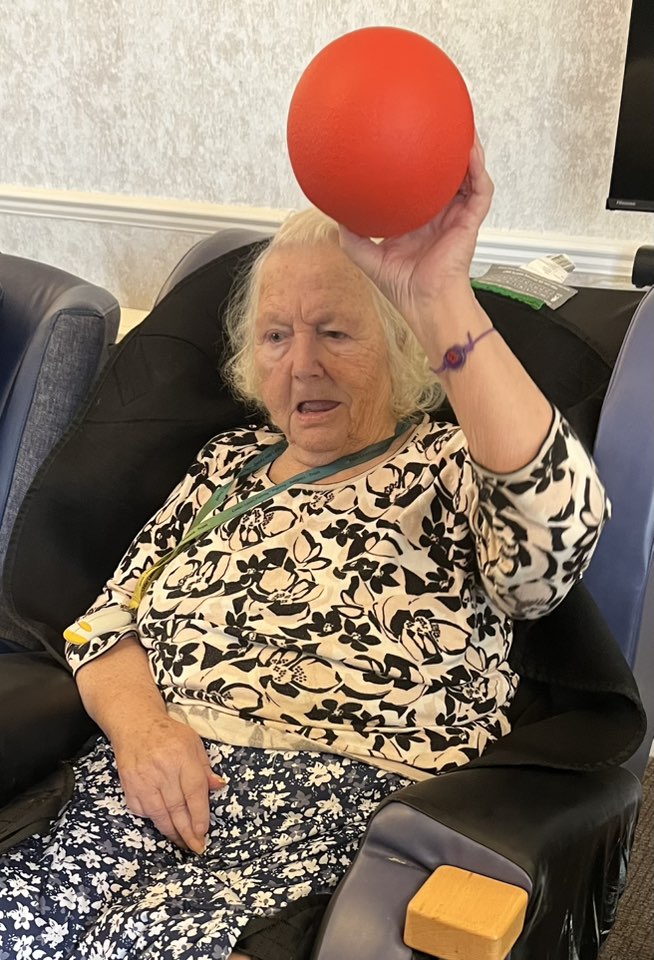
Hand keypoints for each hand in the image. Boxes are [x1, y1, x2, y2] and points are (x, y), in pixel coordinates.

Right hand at [111, 714, 224, 853]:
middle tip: (196, 847)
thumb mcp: (193, 743)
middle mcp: (162, 769)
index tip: (204, 832)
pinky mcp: (129, 786)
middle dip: (187, 832)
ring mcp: (143, 779)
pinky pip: (143, 811)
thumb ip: (205, 768)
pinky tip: (164, 823)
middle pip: (177, 807)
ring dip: (172, 832)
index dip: (200, 815)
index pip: (194, 791)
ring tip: (182, 842)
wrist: (135, 725)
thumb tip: (219, 787)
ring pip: (159, 814)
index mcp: (182, 756)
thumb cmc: (168, 735)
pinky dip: (154, 820)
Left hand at [339, 133, 492, 345]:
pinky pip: (481, 190)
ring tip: (461, 126)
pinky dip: (478, 170)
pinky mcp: (470, 221)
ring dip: (467, 151)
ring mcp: (456, 216)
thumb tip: (335, 212)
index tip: (409, 141)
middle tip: (438, 123)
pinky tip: (470, 152)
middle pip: (447, 174)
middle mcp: (439, 214)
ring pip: (469, 175)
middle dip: (446, 150)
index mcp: (419, 219)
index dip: (418, 164)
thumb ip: (351, 233)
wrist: (425, 302)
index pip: (421, 185)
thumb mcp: (366, 254)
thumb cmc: (403, 287)